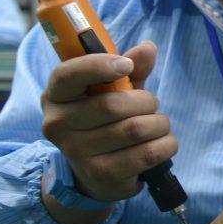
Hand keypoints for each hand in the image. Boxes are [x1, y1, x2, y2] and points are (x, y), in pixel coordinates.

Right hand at [40, 41, 174, 202]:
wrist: (96, 175)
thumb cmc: (105, 122)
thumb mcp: (115, 92)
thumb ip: (131, 69)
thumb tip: (147, 48)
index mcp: (55, 96)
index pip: (68, 74)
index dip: (99, 66)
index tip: (126, 65)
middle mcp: (58, 124)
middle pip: (114, 105)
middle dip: (146, 101)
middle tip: (151, 105)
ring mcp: (77, 152)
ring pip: (136, 129)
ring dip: (159, 124)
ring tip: (158, 125)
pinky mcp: (102, 174)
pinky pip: (148, 153)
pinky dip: (166, 144)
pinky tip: (163, 142)